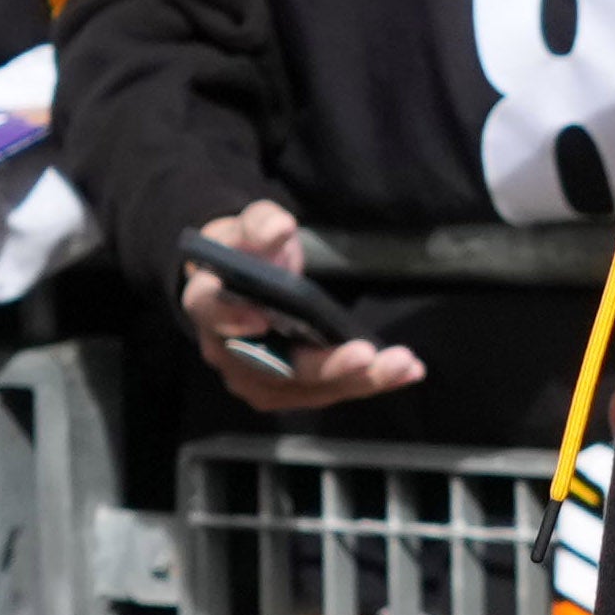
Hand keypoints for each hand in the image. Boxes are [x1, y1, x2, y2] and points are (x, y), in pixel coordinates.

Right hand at [179, 200, 426, 411]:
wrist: (249, 278)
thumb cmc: (250, 250)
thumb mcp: (252, 225)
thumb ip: (262, 224)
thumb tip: (279, 229)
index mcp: (208, 303)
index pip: (213, 314)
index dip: (233, 320)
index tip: (263, 318)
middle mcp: (227, 351)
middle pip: (273, 367)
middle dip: (324, 365)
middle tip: (366, 355)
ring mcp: (256, 377)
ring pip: (307, 388)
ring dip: (358, 381)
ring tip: (403, 365)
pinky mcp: (287, 389)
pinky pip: (328, 390)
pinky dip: (368, 383)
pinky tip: (406, 372)